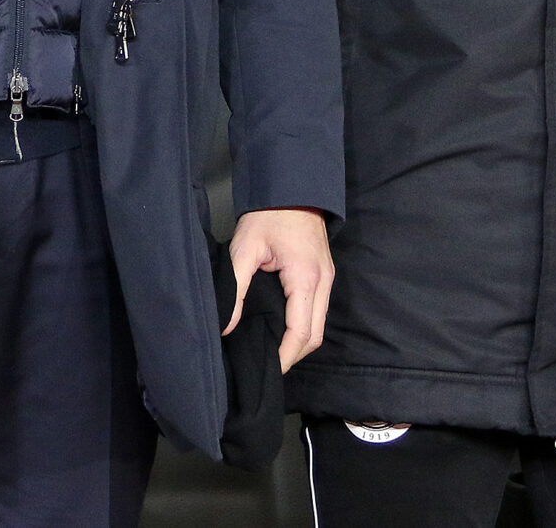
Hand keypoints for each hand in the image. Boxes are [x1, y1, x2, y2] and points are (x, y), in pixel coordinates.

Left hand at [225, 207, 332, 372]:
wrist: (291, 186)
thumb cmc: (268, 214)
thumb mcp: (244, 249)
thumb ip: (236, 289)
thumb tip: (227, 326)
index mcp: (306, 277)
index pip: (300, 333)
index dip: (284, 356)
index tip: (266, 368)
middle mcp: (324, 282)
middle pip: (315, 336)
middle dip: (293, 356)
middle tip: (267, 365)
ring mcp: (328, 278)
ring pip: (319, 326)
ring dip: (299, 343)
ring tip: (272, 351)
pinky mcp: (324, 274)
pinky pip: (318, 311)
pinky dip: (303, 326)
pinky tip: (283, 330)